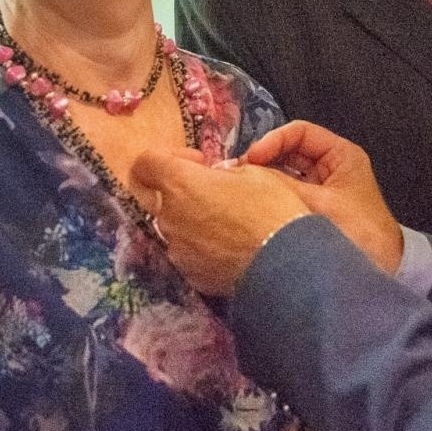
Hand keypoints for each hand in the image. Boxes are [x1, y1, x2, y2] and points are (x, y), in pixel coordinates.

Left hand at [132, 148, 311, 296]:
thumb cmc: (272, 209)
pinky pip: (188, 252)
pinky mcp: (189, 273)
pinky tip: (229, 247)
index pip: (145, 163)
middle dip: (180, 191)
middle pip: (158, 197)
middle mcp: (169, 216)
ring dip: (192, 220)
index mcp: (180, 184)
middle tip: (212, 193)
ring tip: (227, 224)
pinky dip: (202, 246)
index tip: (196, 162)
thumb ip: (220, 172)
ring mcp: (176, 249)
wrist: (286, 264)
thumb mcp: (253, 172)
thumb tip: (212, 177)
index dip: (166, 157)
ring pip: (174, 227)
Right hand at [243, 121, 402, 273]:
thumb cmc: (359, 232)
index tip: (252, 159)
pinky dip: (272, 196)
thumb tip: (244, 174)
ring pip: (286, 173)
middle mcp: (332, 168)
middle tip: (240, 174)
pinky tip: (254, 203)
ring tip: (243, 188)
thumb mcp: (318, 203)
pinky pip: (288, 194)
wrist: (381, 272)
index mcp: (342, 156)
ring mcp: (323, 189)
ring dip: (265, 179)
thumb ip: (282, 185)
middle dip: (265, 161)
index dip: (274, 141)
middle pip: (290, 152)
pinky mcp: (315, 210)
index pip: (300, 133)